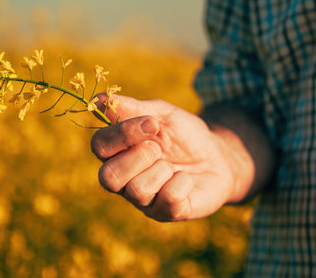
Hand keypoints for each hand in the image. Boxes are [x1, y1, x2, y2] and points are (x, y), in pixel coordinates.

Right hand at [90, 94, 253, 221]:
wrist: (218, 158)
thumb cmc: (183, 135)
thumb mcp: (161, 114)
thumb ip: (130, 108)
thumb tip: (97, 101)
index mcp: (117, 153)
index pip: (100, 146)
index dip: (122, 133)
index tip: (152, 123)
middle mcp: (123, 179)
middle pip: (108, 177)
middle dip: (138, 157)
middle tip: (159, 148)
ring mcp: (143, 200)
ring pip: (137, 191)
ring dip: (162, 170)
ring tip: (173, 165)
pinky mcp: (165, 213)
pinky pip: (168, 199)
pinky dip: (182, 182)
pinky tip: (186, 179)